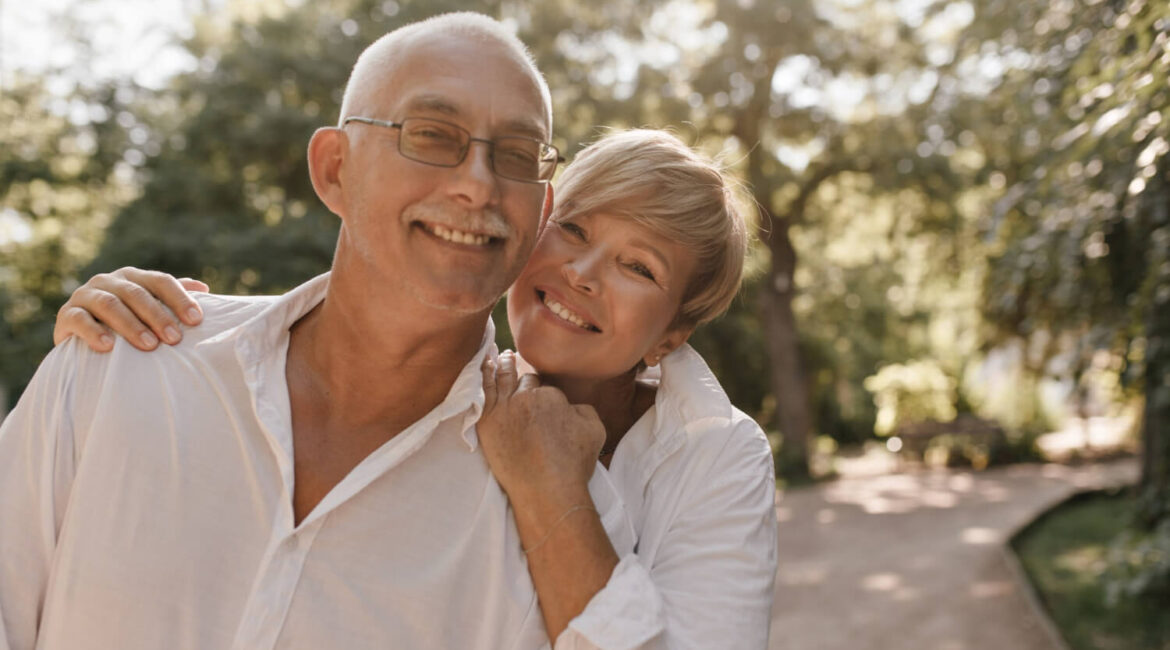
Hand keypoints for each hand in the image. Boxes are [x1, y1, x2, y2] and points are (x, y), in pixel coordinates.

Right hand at [54, 267, 208, 351]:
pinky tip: (109, 346)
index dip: (179, 299)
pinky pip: (80, 320)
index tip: (196, 320)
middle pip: (137, 293)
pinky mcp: (67, 314)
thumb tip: (204, 289)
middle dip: (158, 316)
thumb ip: (171, 296)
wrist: (81, 338)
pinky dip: (94, 332)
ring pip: (110, 304)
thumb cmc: (125, 323)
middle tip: (174, 339)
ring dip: (131, 325)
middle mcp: (109, 281)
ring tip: (149, 345)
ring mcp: (86, 295)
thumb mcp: (148, 309)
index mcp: (133, 277)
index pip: (160, 281)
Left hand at [478, 351, 604, 505]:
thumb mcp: (594, 429)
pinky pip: (482, 394)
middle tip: (510, 357)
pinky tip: (482, 368)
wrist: (547, 490)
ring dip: (500, 365)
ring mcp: (503, 410)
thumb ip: (582, 410)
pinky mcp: (487, 425)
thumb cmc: (573, 463)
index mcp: (550, 395)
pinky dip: (482, 377)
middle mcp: (524, 397)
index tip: (540, 389)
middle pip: (521, 380)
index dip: (542, 388)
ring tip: (498, 356)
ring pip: (500, 379)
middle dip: (518, 371)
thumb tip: (570, 407)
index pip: (543, 385)